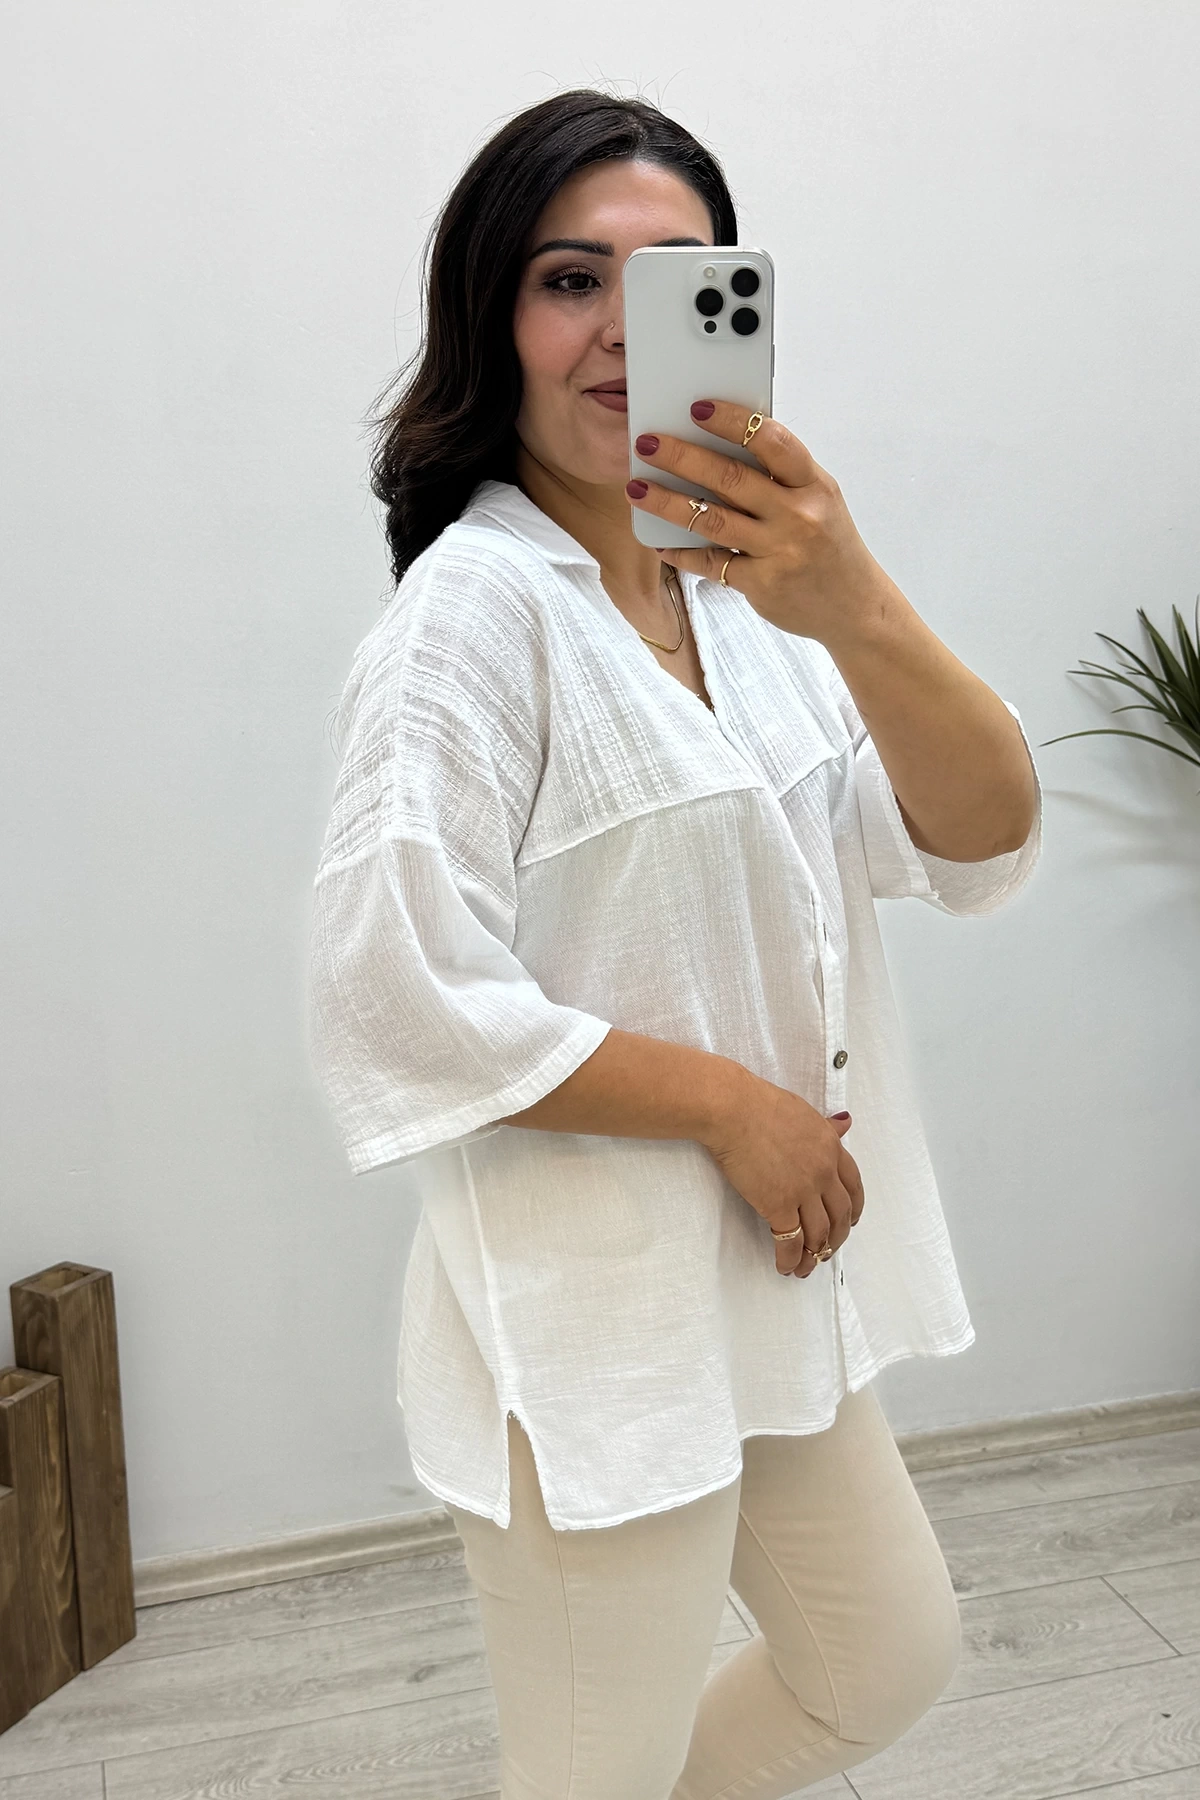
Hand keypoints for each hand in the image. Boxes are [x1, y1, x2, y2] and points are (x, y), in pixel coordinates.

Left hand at [626, 401, 895, 648]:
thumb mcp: (819, 500)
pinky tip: (660, 543)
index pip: (772, 442)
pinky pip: (711, 563)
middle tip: (646, 442)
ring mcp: (779, 552)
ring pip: (712, 520)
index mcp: (814, 485)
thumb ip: (781, 476)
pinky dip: (681, 552)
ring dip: (668, 502)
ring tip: (637, 489)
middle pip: (731, 479)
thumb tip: (720, 444)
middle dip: (682, 457)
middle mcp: (798, 516)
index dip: (732, 422)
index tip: (697, 407)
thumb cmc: (829, 545)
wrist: (854, 607)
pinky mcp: (761, 584)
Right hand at [699, 1069, 864, 1276]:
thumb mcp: (803, 1112)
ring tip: (806, 1267)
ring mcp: (803, 1190)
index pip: (853, 1185)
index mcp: (831, 1147)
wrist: (733, 1110)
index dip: (854, 1208)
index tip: (850, 1220)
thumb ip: (825, 1126)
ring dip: (815, 1254)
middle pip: (841, 1214)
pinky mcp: (779, 1205)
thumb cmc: (759, 1104)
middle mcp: (823, 1171)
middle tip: (828, 1249)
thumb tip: (845, 1123)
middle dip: (837, 1237)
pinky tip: (786, 1267)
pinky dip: (790, 1259)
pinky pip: (791, 1240)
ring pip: (820, 1232)